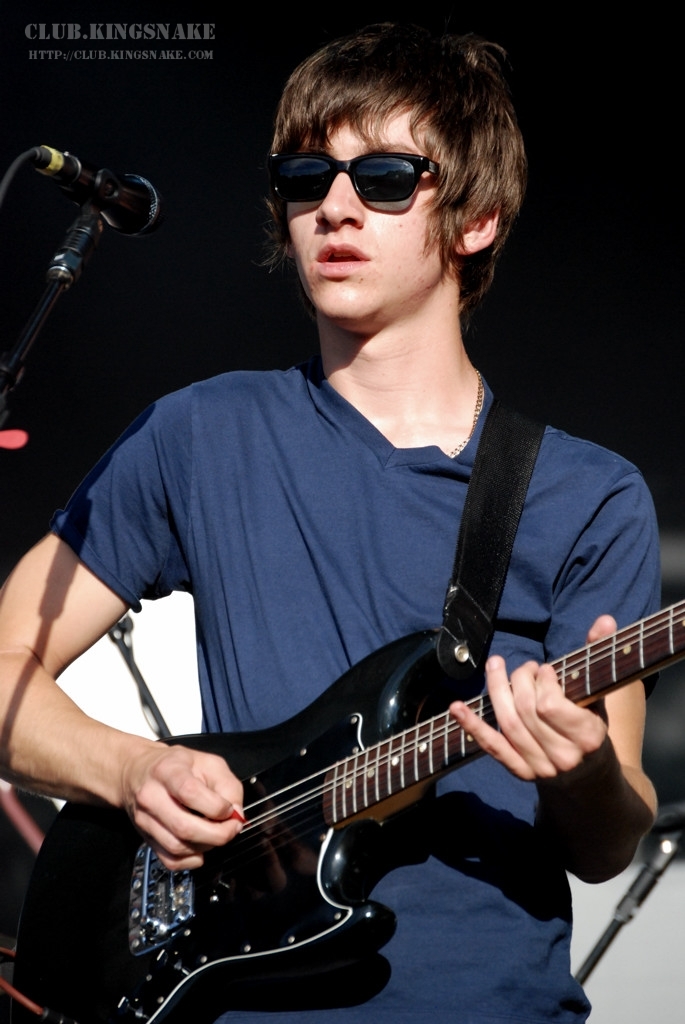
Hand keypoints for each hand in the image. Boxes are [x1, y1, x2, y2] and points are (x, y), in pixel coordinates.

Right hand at [120, 742, 244, 869]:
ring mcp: (145, 820)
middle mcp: (151, 796)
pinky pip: (170, 861)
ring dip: (205, 846)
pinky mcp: (145, 838)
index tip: (229, 809)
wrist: (138, 772)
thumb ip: (228, 786)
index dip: (216, 807)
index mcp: (168, 771)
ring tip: (215, 833)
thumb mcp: (209, 763)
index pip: (190, 793)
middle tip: (231, 828)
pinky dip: (191, 860)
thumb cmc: (176, 766)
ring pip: (177, 847)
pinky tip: (200, 845)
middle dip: (217, 834)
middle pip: (184, 827)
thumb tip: (236, 815)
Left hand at [449, 615, 615, 781]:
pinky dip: (472, 726)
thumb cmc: (592, 725)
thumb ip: (600, 655)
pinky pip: (493, 748)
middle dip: (520, 680)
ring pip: (508, 724)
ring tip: (495, 666)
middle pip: (525, 711)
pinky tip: (456, 707)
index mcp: (587, 737)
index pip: (549, 705)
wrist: (590, 776)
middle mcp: (563, 756)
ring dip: (495, 690)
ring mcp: (541, 767)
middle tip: (524, 668)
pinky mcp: (521, 772)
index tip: (546, 671)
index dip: (542, 682)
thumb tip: (605, 619)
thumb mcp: (600, 694)